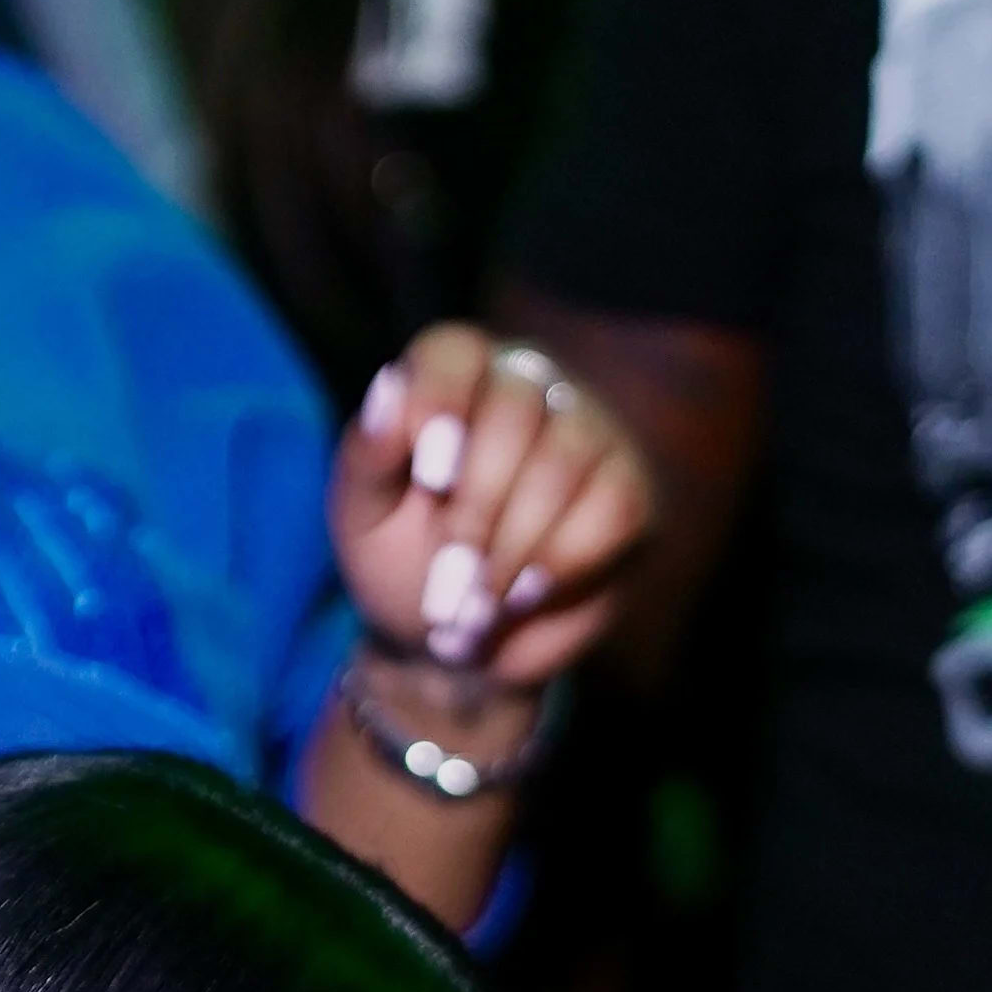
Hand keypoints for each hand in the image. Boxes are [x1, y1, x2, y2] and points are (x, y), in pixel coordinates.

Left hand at [332, 324, 652, 704]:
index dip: (442, 402)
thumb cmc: (397, 558)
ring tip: (474, 607)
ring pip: (565, 462)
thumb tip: (389, 389)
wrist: (453, 639)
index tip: (430, 478)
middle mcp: (528, 388)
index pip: (454, 351)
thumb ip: (368, 453)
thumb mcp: (363, 514)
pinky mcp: (629, 493)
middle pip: (515, 409)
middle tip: (445, 581)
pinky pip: (614, 509)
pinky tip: (524, 596)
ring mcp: (588, 434)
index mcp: (454, 377)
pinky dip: (563, 562)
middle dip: (475, 507)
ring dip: (513, 546)